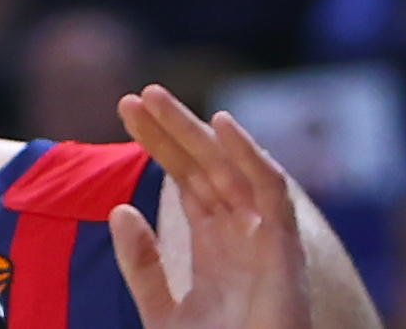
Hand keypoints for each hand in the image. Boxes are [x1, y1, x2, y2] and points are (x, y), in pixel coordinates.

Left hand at [108, 91, 311, 328]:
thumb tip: (120, 210)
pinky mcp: (286, 250)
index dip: (159, 145)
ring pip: (232, 168)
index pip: (185, 181)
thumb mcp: (162, 313)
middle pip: (204, 167)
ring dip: (198, 131)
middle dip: (171, 130)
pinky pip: (274, 191)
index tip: (125, 110)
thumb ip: (142, 265)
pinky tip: (223, 124)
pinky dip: (251, 155)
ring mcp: (264, 239)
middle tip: (134, 97)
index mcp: (214, 247)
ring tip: (157, 98)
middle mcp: (240, 235)